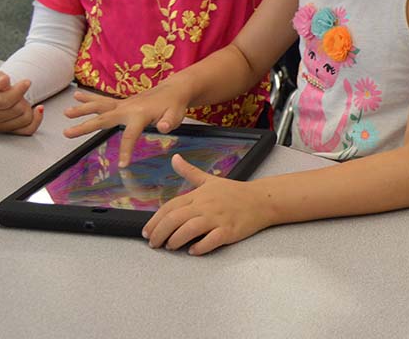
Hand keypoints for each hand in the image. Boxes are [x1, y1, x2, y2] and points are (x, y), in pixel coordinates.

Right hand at [0, 70, 43, 134]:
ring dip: (27, 106)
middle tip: (16, 91)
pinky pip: (29, 129)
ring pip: (25, 118)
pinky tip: (37, 109)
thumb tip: (3, 81)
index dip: (19, 91)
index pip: (5, 101)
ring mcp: (0, 127)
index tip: (27, 82)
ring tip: (18, 100)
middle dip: (21, 98)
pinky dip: (37, 119)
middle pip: (17, 109)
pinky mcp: (11, 132)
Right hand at [63, 84, 189, 166]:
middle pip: (104, 118)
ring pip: (100, 106)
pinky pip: (103, 100)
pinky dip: (89, 98)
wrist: (173, 89)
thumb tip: (164, 127)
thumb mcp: (176, 115)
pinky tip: (76, 95)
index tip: (122, 165)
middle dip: (85, 126)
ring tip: (66, 112)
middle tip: (67, 133)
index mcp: (140, 115)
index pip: (130, 136)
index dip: (126, 151)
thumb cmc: (174, 105)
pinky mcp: (122, 102)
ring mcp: (123, 104)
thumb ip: (170, 122)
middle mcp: (128, 108)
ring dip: (82, 109)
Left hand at [142, 154, 268, 254]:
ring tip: (170, 246)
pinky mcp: (229, 231)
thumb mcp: (210, 179)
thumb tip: (174, 158)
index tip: (147, 231)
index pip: (170, 207)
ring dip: (176, 240)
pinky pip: (211, 240)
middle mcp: (205, 206)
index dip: (155, 221)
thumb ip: (189, 171)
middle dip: (159, 233)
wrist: (261, 199)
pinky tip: (193, 251)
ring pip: (189, 230)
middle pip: (175, 219)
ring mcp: (217, 218)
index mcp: (198, 195)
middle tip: (153, 243)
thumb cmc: (235, 191)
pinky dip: (200, 247)